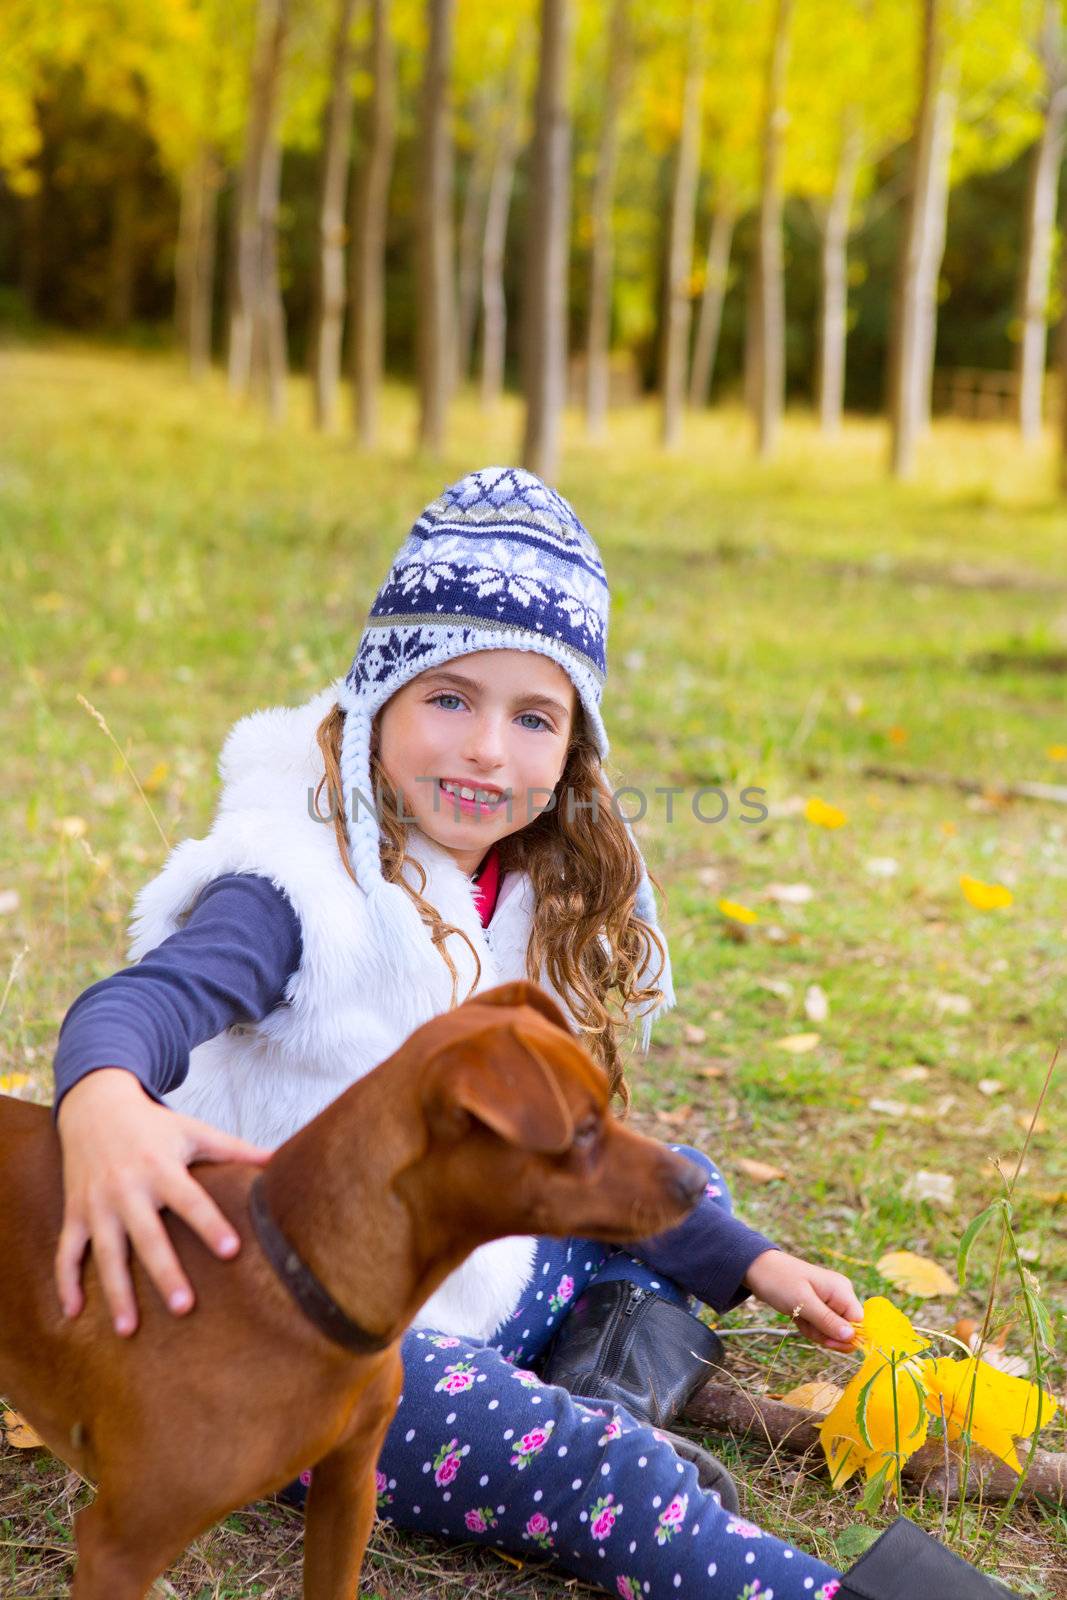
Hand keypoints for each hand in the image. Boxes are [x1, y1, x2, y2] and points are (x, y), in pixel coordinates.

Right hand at [56, 1068, 271, 1336]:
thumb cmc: (154, 1125)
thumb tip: (280, 1160)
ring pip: (106, 1253)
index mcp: (161, 1168)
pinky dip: (66, 1282)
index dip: (210, 1224)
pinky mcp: (75, 1213)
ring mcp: (97, 1203)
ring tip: (130, 1330)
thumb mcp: (194, 1131)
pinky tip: (74, 1313)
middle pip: (147, 1236)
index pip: (190, 1200)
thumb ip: (235, 1149)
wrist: (95, 1105)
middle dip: (164, 1272)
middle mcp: (127, 1188)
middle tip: (185, 1307)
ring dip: (116, 1292)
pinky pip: (67, 1252)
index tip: (232, 1251)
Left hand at [743, 1249, 862, 1350]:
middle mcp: (840, 1296)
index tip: (826, 1340)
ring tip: (797, 1315)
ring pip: (831, 1332)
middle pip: (844, 1331)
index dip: (846, 1337)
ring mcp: (830, 1302)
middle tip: (804, 1321)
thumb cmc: (780, 1281)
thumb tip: (852, 1338)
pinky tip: (796, 1315)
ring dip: (812, 1330)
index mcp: (842, 1290)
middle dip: (823, 1334)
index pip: (859, 1323)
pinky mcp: (819, 1308)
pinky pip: (820, 1327)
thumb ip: (828, 1321)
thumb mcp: (803, 1303)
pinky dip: (807, 1326)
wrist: (758, 1269)